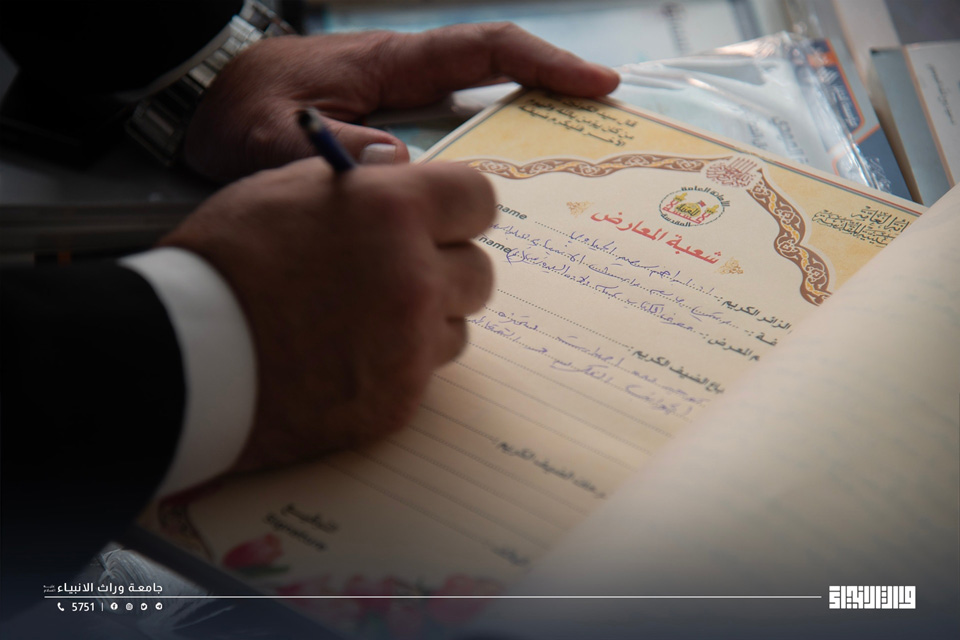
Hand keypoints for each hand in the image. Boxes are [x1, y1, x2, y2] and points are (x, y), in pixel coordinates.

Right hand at [160, 158, 494, 471]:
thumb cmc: (225, 264)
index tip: (441, 222)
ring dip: (427, 321)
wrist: (183, 357)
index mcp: (394, 211)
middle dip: (445, 269)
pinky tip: (349, 360)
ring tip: (365, 322)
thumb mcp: (286, 189)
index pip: (480, 200)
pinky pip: (425, 375)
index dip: (457, 210)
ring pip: (457, 326)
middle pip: (479, 270)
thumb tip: (398, 176)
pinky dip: (398, 368)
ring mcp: (411, 346)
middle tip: (398, 274)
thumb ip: (361, 183)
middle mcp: (416, 278)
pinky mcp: (399, 402)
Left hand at [183, 22, 619, 180]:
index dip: (543, 63)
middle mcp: (410, 79)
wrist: (209, 105)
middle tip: (609, 132)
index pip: (483, 49)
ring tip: (575, 168)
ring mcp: (405, 104)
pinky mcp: (395, 131)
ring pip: (483, 108)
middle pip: (500, 73)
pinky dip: (488, 158)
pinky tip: (503, 197)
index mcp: (391, 63)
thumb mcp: (270, 134)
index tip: (595, 84)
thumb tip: (399, 168)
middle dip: (558, 93)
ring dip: (530, 129)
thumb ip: (329, 152)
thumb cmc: (239, 109)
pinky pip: (455, 138)